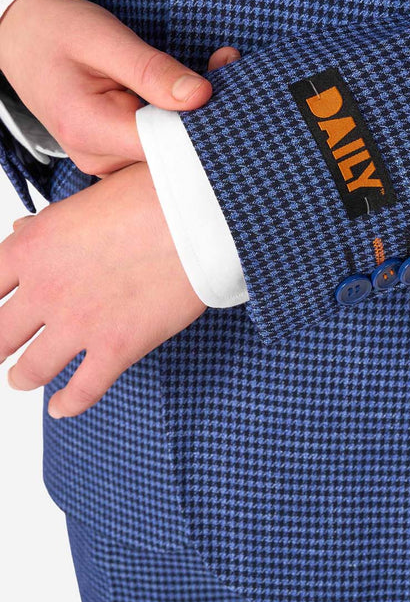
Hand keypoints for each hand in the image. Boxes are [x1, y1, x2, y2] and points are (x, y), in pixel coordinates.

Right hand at [0, 0, 239, 175]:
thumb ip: (151, 70)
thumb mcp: (104, 38)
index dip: (203, 120)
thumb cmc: (55, 32)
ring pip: (169, 149)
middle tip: (228, 65)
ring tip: (216, 68)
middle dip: (206, 113)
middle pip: (171, 152)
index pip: (166, 146)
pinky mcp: (116, 153)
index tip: (229, 82)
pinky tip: (193, 89)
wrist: (20, 37)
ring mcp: (107, 161)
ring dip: (196, 114)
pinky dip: (180, 118)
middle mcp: (98, 158)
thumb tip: (200, 95)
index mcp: (90, 130)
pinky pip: (158, 144)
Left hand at [1, 161, 205, 417]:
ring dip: (23, 377)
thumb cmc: (151, 195)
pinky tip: (61, 406)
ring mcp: (80, 324)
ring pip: (30, 371)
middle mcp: (47, 290)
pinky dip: (68, 404)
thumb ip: (49, 221)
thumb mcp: (87, 197)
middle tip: (1, 348)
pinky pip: (82, 391)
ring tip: (23, 377)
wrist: (198, 215)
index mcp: (34, 248)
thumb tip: (23, 230)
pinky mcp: (117, 349)